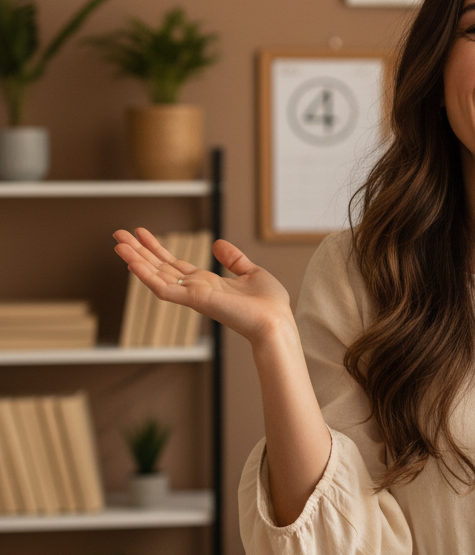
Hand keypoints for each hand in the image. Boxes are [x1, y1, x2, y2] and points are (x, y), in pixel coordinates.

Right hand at [113, 227, 294, 343]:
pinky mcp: (194, 301)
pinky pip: (164, 289)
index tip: (142, 233)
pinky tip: (132, 263)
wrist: (276, 321)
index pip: (175, 264)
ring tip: (118, 244)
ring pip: (156, 276)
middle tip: (118, 234)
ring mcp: (193, 295)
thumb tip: (218, 244)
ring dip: (136, 260)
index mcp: (207, 283)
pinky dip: (147, 277)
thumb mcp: (251, 272)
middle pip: (160, 267)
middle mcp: (195, 289)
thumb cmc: (269, 304)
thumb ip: (234, 260)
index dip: (158, 249)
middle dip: (139, 251)